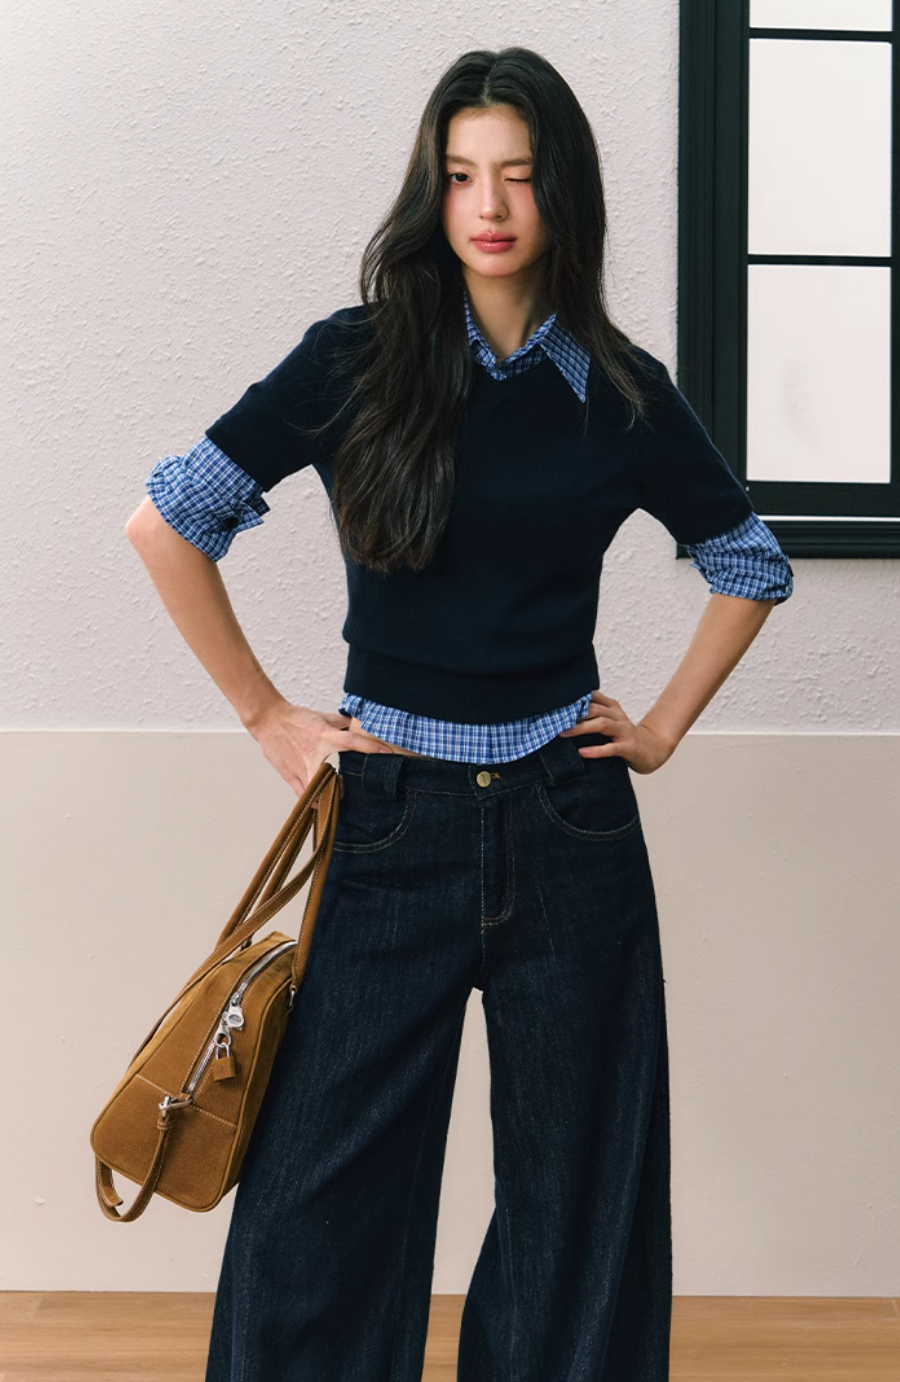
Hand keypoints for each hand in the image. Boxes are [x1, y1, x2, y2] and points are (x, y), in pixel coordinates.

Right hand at [244, 698, 397, 796]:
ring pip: (317, 792)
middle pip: (332, 777)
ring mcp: (301, 768)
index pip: (351, 741)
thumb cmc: (296, 718)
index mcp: (324, 736)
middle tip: (356, 795)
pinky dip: (313, 803)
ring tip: (340, 805)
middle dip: (344, 788)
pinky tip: (322, 807)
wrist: (268, 720)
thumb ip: (342, 723)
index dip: (370, 746)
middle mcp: (313, 754)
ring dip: (329, 800)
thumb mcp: (322, 717)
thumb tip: (361, 724)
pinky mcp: (290, 776)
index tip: (387, 752)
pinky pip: (304, 796)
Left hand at [557, 690, 675, 774]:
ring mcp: (624, 731)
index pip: (593, 697)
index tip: (555, 703)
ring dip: (581, 728)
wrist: (652, 750)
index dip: (574, 699)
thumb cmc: (624, 737)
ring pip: (602, 724)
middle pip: (594, 709)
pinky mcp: (628, 747)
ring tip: (564, 732)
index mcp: (612, 708)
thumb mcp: (610, 721)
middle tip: (555, 719)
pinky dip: (596, 750)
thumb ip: (592, 715)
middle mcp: (618, 716)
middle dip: (574, 713)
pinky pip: (611, 748)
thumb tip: (564, 714)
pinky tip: (582, 752)